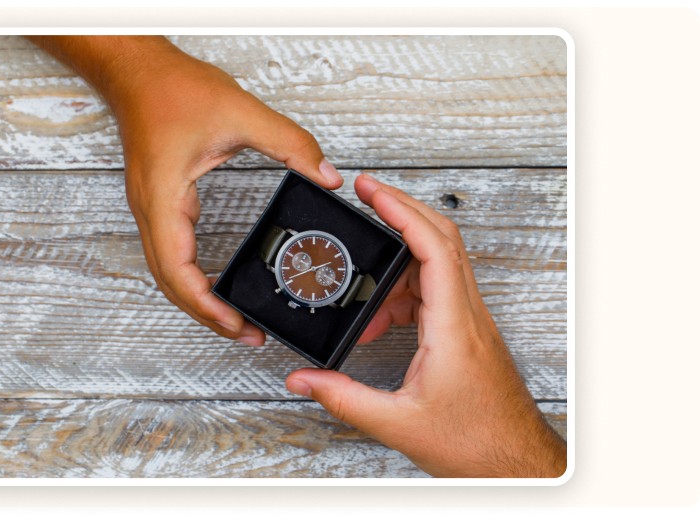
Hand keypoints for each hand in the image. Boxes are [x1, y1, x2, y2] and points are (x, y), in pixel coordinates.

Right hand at [28, 36, 341, 345]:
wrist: (136, 72)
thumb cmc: (170, 88)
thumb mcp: (240, 113)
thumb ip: (289, 144)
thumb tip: (325, 176)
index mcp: (165, 196)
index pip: (179, 270)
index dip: (206, 306)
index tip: (237, 324)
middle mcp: (152, 210)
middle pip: (171, 284)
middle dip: (206, 315)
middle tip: (246, 333)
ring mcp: (152, 208)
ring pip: (168, 273)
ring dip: (197, 300)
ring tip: (233, 319)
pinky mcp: (160, 202)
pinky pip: (171, 254)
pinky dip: (192, 277)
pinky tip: (215, 283)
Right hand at [285, 173, 565, 477]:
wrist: (513, 463)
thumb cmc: (476, 443)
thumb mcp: (398, 423)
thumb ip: (344, 398)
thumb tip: (305, 379)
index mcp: (454, 326)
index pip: (432, 247)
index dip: (401, 211)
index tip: (372, 191)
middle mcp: (466, 315)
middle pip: (439, 239)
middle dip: (399, 211)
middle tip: (364, 197)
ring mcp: (469, 321)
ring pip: (436, 264)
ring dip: (395, 264)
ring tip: (360, 288)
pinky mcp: (465, 332)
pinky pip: (434, 292)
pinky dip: (403, 293)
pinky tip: (381, 318)